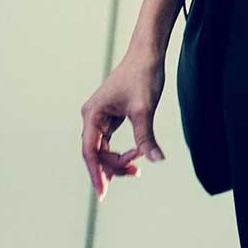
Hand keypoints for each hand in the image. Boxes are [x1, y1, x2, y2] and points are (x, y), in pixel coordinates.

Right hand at [80, 49, 165, 200]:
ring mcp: (100, 116)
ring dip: (117, 160)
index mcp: (92, 114)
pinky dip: (120, 151)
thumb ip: (146, 137)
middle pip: (97, 152)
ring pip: (104, 148)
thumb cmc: (143, 76)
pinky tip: (132, 160)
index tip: (103, 193)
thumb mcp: (144, 109)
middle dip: (113, 166)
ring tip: (136, 170)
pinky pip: (110, 141)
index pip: (90, 151)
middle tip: (135, 172)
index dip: (96, 173)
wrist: (148, 54)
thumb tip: (156, 159)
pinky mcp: (110, 115)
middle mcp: (92, 116)